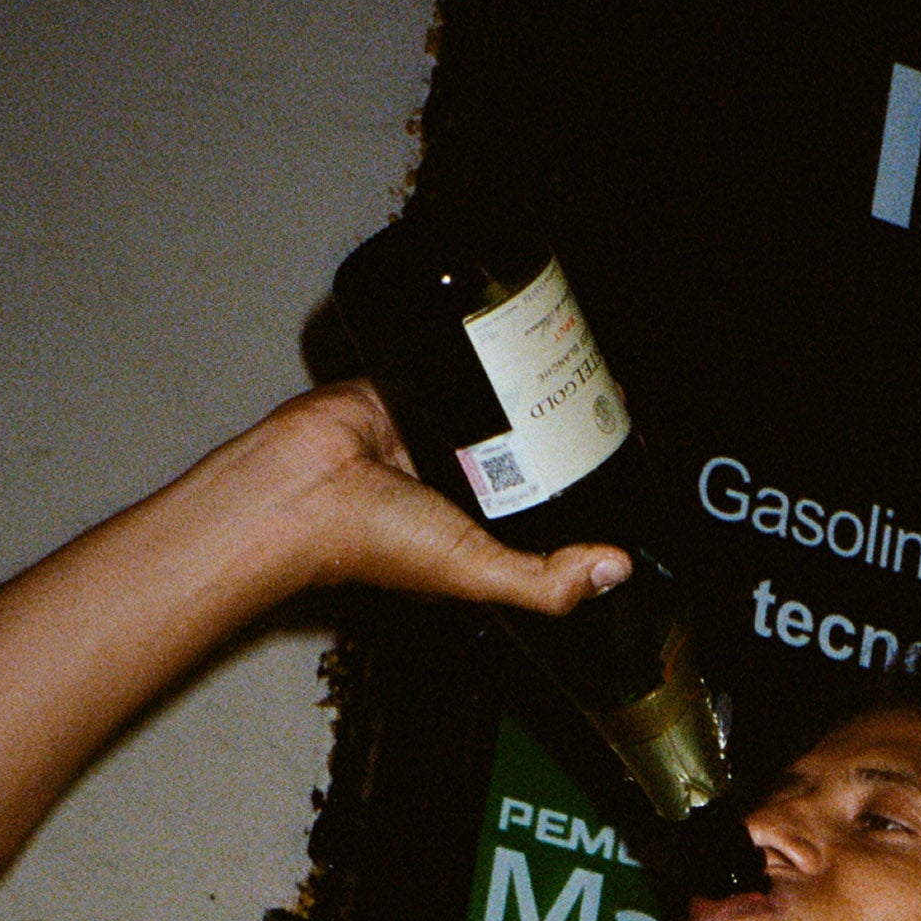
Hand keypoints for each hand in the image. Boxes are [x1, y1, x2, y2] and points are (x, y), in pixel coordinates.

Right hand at [256, 377, 631, 614]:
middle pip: (531, 451)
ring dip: (527, 386)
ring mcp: (434, 436)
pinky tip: (514, 339)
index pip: (548, 506)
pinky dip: (479, 356)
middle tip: (602, 396)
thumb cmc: (372, 540)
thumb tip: (617, 571)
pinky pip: (454, 368)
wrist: (303, 484)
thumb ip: (547, 581)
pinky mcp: (409, 391)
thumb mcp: (476, 572)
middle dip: (563, 428)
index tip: (617, 452)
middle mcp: (459, 487)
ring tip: (567, 359)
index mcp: (479, 534)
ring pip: (498, 406)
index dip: (583, 484)